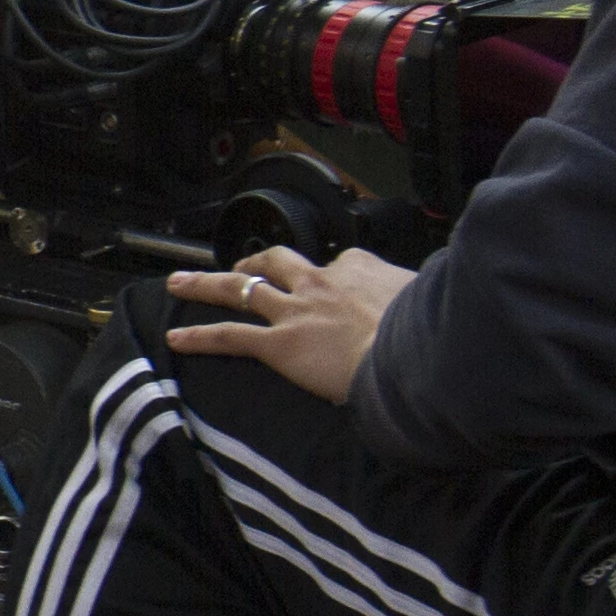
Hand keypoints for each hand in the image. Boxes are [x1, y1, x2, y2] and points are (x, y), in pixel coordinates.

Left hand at [161, 244, 413, 407]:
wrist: (419, 354)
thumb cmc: (433, 331)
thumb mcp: (431, 296)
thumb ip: (419, 293)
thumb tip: (438, 292)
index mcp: (358, 268)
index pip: (337, 265)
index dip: (329, 275)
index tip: (331, 285)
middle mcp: (319, 282)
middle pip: (275, 261)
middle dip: (252, 261)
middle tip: (240, 267)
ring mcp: (295, 311)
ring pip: (239, 289)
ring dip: (205, 284)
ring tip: (180, 282)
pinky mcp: (280, 344)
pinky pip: (229, 336)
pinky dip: (199, 336)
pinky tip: (176, 337)